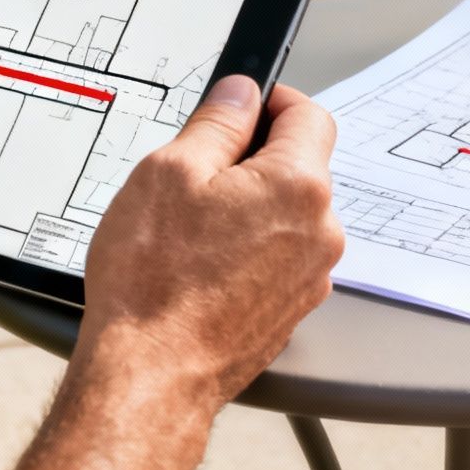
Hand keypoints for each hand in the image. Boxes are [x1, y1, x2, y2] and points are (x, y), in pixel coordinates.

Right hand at [3, 77, 343, 469]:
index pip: (308, 113)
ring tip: (186, 230)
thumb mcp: (169, 172)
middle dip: (250, 159)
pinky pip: (274, 256)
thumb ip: (216, 123)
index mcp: (299, 187)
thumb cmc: (153, 283)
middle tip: (192, 174)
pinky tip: (196, 265)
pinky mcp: (288, 309)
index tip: (237, 106)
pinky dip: (243, 249)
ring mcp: (308, 277)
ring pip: (284, 214)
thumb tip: (239, 94)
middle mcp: (319, 233)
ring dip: (245, 207)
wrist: (150, 375)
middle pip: (298, 166)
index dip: (269, 101)